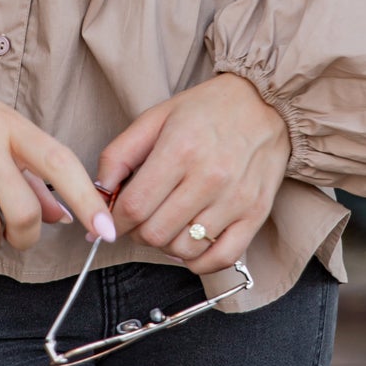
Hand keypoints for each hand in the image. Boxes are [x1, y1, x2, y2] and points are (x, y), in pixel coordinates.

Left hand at [96, 73, 289, 275]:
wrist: (265, 104)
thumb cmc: (206, 110)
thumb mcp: (156, 117)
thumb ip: (120, 154)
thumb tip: (99, 193)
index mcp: (180, 149)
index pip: (134, 207)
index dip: (115, 221)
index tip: (113, 219)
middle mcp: (210, 177)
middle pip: (156, 232)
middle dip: (137, 233)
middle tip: (139, 220)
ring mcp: (235, 199)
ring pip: (184, 249)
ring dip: (165, 245)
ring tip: (166, 225)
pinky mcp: (256, 214)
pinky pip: (221, 258)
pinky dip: (198, 261)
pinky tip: (189, 243)